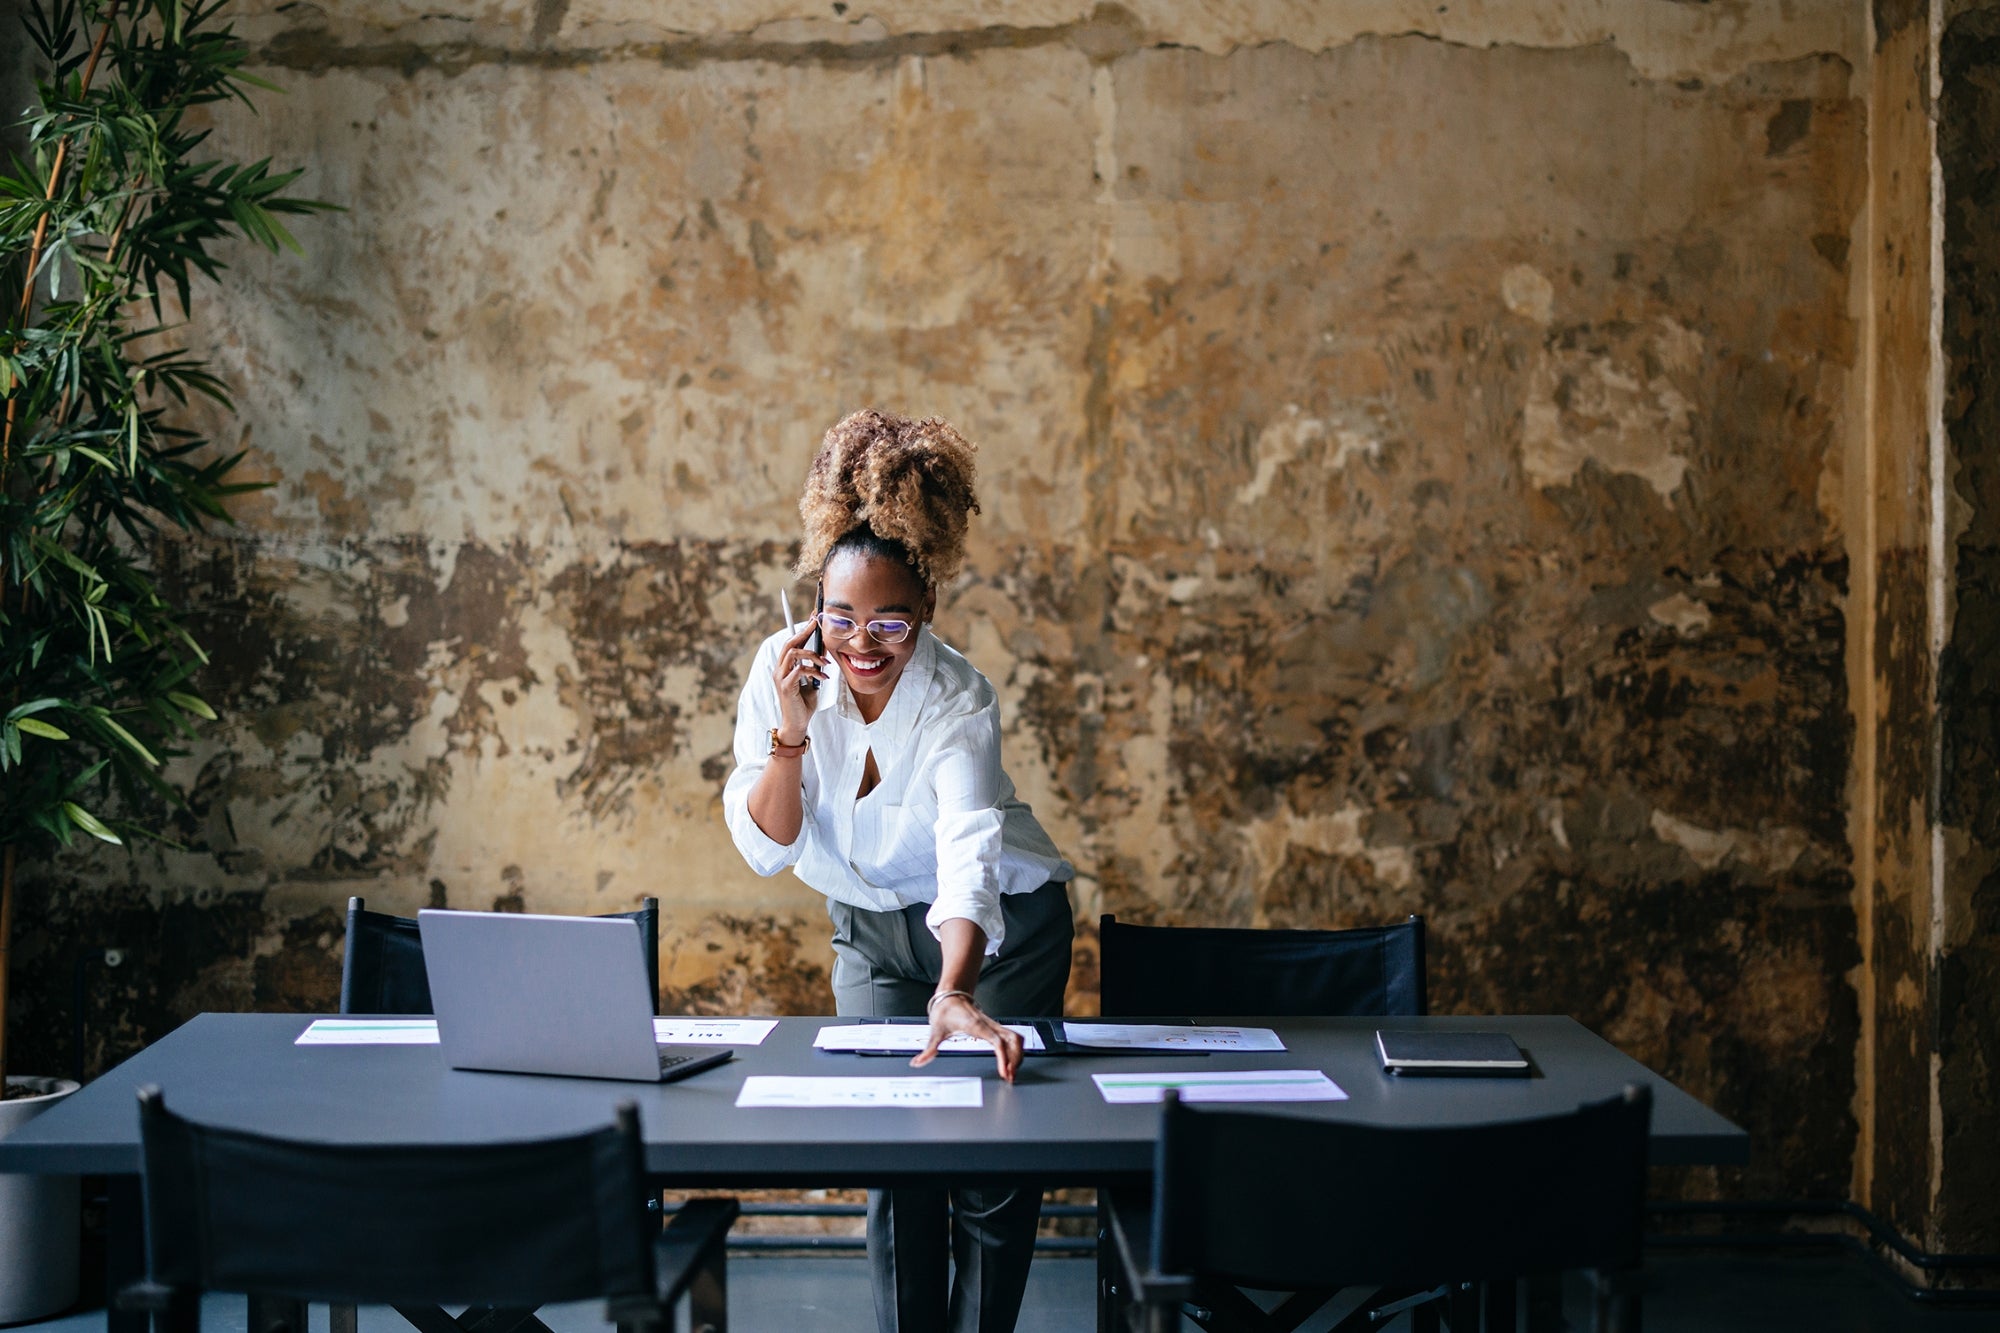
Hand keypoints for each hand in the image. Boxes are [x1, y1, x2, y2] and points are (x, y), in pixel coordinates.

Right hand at [770, 620, 824, 742]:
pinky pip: (800, 670)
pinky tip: (823, 678)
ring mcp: (781, 678)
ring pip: (793, 654)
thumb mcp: (811, 681)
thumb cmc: (804, 703)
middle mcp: (779, 670)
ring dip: (812, 655)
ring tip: (825, 663)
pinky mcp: (786, 686)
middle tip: (818, 624)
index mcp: (784, 667)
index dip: (801, 630)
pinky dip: (814, 671)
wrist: (798, 723)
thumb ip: (813, 667)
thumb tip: (824, 652)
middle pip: (789, 643)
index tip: (813, 619)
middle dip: (804, 632)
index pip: (791, 643)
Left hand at [913, 992, 1022, 1082]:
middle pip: (1013, 1040)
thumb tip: (917, 1062)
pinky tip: (1009, 1063)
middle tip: (1010, 1077)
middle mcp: (989, 1025)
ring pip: (1016, 1038)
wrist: (951, 996)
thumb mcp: (935, 1031)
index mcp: (977, 1026)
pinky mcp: (995, 1027)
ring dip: (1017, 1054)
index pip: (997, 1041)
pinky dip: (1015, 1050)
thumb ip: (928, 1049)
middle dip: (1016, 1059)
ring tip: (1011, 1072)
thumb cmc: (945, 1012)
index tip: (1004, 1072)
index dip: (1004, 1057)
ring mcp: (994, 1025)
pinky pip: (1012, 1037)